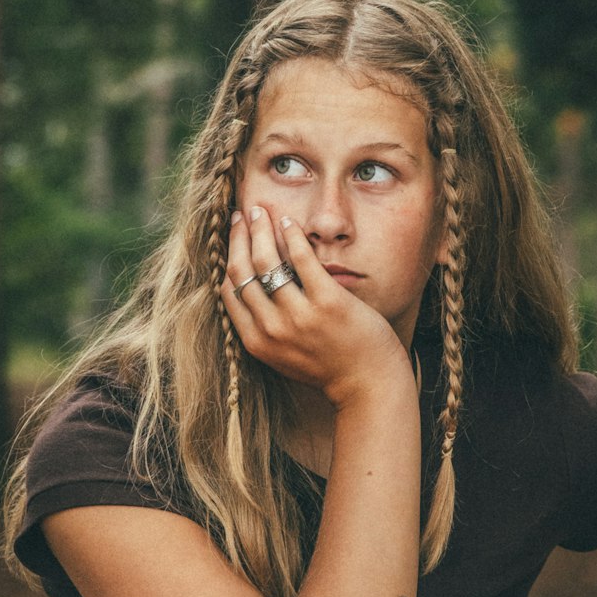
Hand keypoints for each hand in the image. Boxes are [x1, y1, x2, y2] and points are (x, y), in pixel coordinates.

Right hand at [221, 204, 408, 406]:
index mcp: (256, 342)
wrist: (367, 384)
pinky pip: (302, 259)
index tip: (233, 237)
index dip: (229, 257)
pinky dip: (292, 236)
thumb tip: (250, 285)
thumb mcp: (282, 354)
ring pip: (266, 261)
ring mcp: (299, 316)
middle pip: (242, 270)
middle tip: (243, 215)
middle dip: (239, 236)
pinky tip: (289, 223)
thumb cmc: (327, 366)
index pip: (230, 291)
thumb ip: (264, 327)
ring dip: (260, 229)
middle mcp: (272, 329)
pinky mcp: (328, 302)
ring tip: (262, 211)